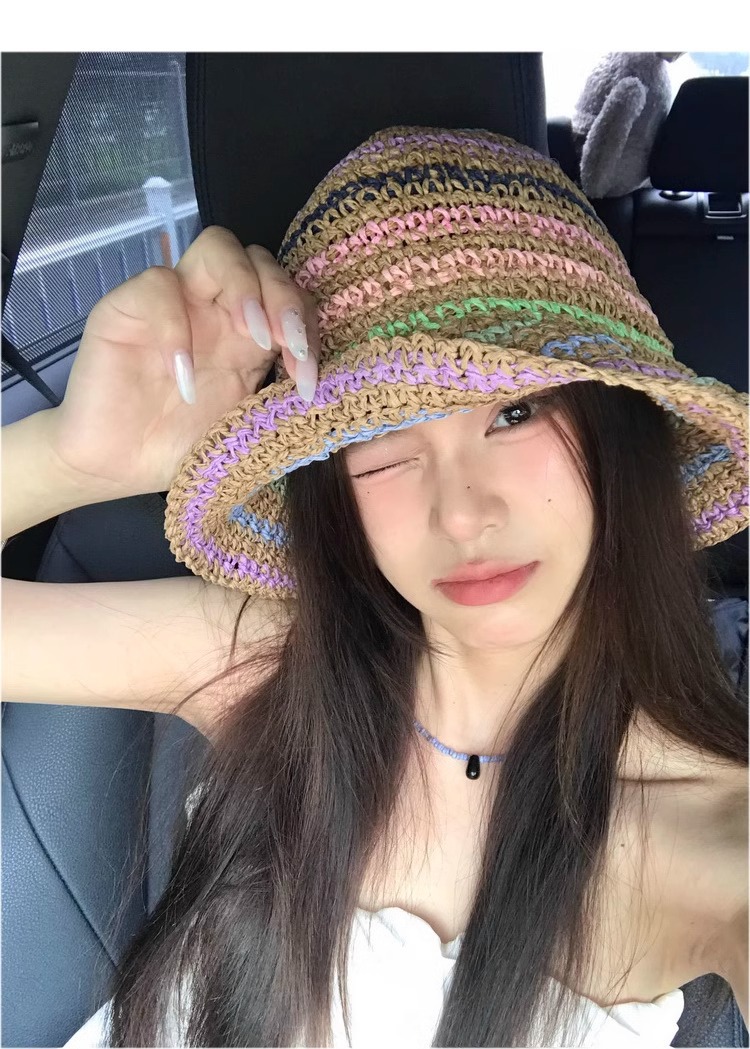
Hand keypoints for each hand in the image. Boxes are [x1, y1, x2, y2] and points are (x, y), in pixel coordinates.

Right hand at [46, 226, 320, 497]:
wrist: (118, 467)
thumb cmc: (183, 446)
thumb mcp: (247, 428)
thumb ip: (282, 402)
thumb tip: (338, 395)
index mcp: (251, 333)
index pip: (292, 296)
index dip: (308, 327)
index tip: (308, 380)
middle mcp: (217, 308)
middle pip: (262, 260)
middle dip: (285, 298)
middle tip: (288, 346)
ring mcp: (176, 301)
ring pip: (218, 247)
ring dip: (245, 287)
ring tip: (254, 338)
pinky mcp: (128, 307)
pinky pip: (160, 286)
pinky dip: (177, 326)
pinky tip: (185, 377)